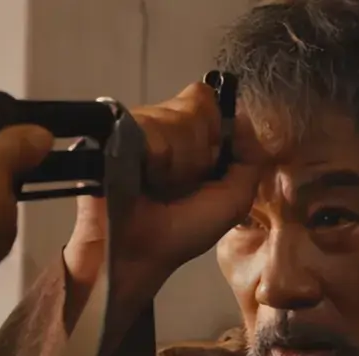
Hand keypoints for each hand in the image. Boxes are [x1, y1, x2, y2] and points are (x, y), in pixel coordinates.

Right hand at [64, 82, 264, 303]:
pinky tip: (144, 179)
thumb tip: (243, 118)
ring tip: (158, 185)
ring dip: (177, 162)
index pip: (205, 99)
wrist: (135, 253)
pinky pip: (151, 130)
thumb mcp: (233, 199)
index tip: (207, 163)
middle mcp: (158, 123)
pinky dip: (157, 160)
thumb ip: (250, 159)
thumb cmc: (180, 233)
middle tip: (178, 183)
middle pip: (195, 105)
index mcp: (185, 135)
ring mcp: (131, 125)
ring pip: (174, 119)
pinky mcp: (107, 129)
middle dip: (197, 152)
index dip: (213, 128)